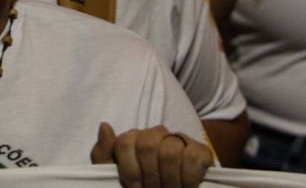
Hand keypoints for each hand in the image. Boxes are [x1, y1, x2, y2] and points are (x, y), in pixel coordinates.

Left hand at [91, 122, 212, 187]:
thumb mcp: (114, 178)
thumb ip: (103, 155)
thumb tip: (104, 125)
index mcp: (133, 140)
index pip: (125, 142)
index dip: (129, 170)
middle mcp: (156, 135)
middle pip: (147, 144)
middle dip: (149, 176)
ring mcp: (179, 141)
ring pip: (169, 150)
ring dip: (168, 180)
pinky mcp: (201, 151)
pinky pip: (193, 156)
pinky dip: (188, 178)